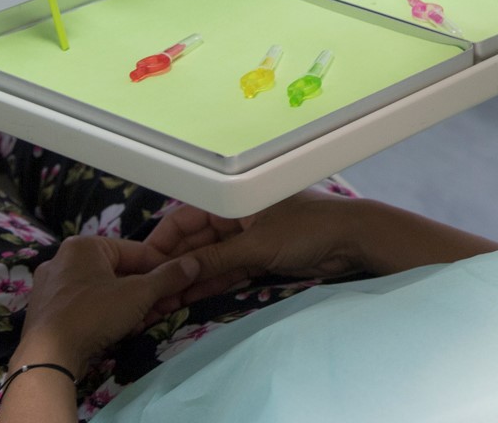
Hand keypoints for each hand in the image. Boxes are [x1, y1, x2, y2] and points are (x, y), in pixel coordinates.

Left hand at [17, 236, 199, 372]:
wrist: (48, 356)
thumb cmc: (94, 313)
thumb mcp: (139, 293)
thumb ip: (168, 277)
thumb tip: (193, 263)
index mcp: (84, 245)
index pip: (136, 251)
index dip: (162, 268)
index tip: (180, 284)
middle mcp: (62, 260)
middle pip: (118, 272)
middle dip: (144, 290)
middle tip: (163, 307)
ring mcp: (50, 287)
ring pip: (101, 290)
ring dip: (126, 304)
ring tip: (143, 322)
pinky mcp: (44, 312)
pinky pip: (84, 306)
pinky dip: (104, 314)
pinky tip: (118, 330)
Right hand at [144, 189, 376, 304]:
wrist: (354, 240)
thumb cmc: (309, 228)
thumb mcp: (257, 245)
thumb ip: (216, 258)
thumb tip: (175, 269)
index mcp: (235, 198)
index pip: (188, 217)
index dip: (165, 240)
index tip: (144, 264)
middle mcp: (239, 215)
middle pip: (197, 241)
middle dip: (175, 264)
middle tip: (151, 290)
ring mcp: (251, 237)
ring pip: (211, 258)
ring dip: (191, 278)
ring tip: (164, 301)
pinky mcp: (262, 257)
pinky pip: (229, 270)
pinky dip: (212, 283)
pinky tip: (190, 298)